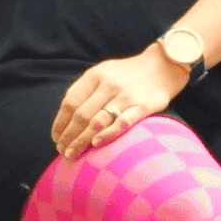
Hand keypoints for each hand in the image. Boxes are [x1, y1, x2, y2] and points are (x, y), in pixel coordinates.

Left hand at [52, 44, 190, 161]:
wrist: (164, 65)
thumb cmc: (128, 74)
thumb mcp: (104, 72)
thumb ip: (86, 90)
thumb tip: (65, 119)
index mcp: (95, 75)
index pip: (70, 102)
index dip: (60, 122)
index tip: (56, 138)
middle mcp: (109, 84)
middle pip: (82, 115)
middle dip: (68, 136)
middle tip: (62, 151)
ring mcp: (126, 95)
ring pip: (98, 121)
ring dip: (82, 140)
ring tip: (73, 154)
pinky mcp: (143, 106)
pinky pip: (122, 123)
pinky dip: (108, 134)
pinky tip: (96, 144)